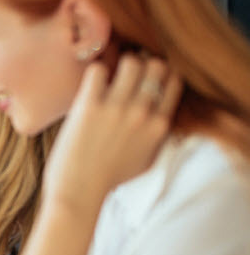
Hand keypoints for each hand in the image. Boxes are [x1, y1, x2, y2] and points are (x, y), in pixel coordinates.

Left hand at [44, 55, 183, 210]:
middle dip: (143, 65)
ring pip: (130, 62)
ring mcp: (116, 108)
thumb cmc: (109, 179)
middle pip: (155, 65)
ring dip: (119, 65)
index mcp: (159, 125)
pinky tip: (90, 87)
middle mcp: (142, 113)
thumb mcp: (146, 160)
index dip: (160, 75)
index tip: (146, 79)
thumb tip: (160, 118)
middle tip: (126, 75)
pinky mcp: (89, 107)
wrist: (79, 192)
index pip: (174, 81)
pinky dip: (95, 73)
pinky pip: (97, 70)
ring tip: (108, 79)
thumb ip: (157, 136)